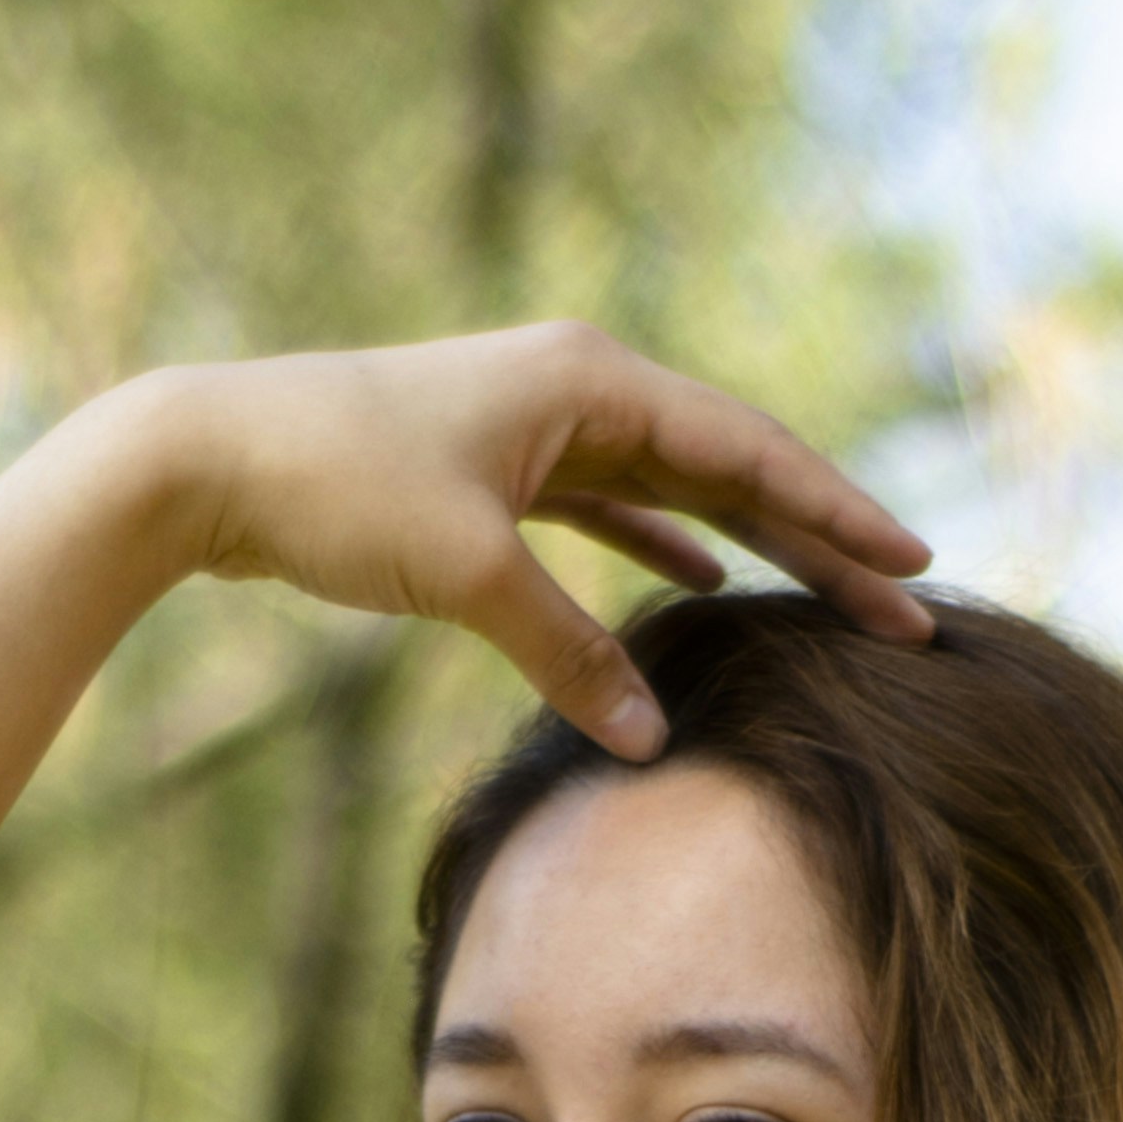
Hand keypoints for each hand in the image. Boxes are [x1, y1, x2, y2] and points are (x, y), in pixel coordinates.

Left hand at [135, 324, 933, 754]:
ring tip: (833, 601)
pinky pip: (610, 508)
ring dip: (754, 546)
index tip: (913, 566)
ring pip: (677, 490)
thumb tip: (654, 741)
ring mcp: (538, 425)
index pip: (748, 450)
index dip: (836, 512)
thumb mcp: (466, 576)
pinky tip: (707, 589)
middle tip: (906, 610)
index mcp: (589, 380)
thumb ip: (570, 654)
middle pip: (731, 468)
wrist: (209, 460)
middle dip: (819, 539)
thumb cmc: (335, 489)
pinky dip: (662, 546)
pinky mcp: (495, 472)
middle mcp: (576, 387)